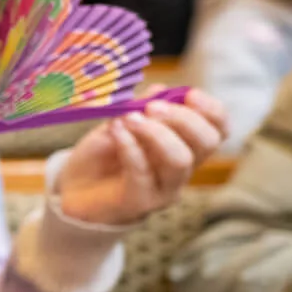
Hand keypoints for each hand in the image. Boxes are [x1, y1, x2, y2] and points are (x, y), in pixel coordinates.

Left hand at [58, 89, 228, 225]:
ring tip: (129, 118)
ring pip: (180, 160)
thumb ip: (141, 106)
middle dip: (183, 118)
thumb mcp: (121, 121)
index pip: (218, 129)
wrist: (73, 189)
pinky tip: (115, 130)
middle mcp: (182, 168)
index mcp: (185, 145)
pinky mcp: (140, 202)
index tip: (189, 93)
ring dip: (156, 132)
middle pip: (208, 143)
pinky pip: (142, 172)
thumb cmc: (103, 154)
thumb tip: (159, 89)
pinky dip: (130, 146)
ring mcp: (164, 188)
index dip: (212, 110)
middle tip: (151, 107)